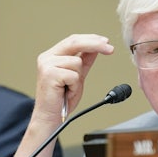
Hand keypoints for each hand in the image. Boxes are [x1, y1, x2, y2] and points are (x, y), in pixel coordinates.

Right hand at [9, 34, 113, 156]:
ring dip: (79, 78)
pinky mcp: (49, 74)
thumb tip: (96, 48)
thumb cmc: (62, 99)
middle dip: (95, 44)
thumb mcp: (78, 76)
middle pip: (75, 42)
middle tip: (110, 49)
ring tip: (69, 88)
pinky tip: (66, 92)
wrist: (50, 117)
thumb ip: (85, 61)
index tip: (106, 42)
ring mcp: (47, 65)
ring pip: (77, 62)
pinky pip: (74, 75)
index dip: (91, 39)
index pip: (73, 40)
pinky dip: (75, 85)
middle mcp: (47, 57)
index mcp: (52, 55)